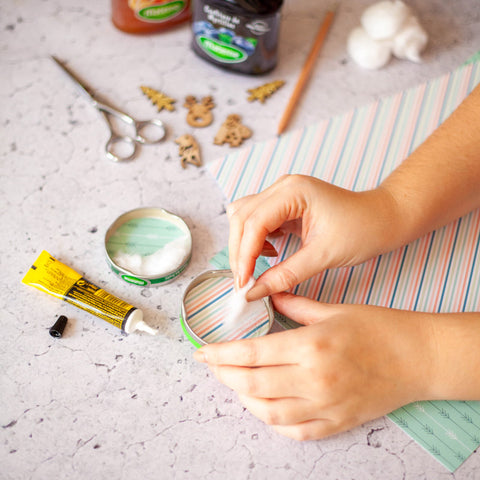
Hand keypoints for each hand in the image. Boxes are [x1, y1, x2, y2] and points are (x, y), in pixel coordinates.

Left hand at [194, 293, 435, 440]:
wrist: (418, 358)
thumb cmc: (378, 328)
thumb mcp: (334, 309)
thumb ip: (294, 305)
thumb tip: (267, 295)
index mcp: (312, 346)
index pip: (252, 354)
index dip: (222, 354)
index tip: (203, 352)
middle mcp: (315, 380)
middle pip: (252, 384)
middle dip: (225, 375)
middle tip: (213, 366)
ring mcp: (326, 406)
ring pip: (268, 412)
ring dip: (243, 398)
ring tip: (234, 383)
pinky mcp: (337, 423)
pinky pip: (295, 431)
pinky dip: (272, 421)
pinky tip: (264, 406)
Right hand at [227, 174, 398, 299]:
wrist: (384, 218)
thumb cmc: (362, 230)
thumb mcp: (323, 256)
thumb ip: (286, 274)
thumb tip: (255, 291)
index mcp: (293, 191)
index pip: (253, 223)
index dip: (244, 255)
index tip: (243, 283)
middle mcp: (283, 187)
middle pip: (242, 217)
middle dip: (239, 250)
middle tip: (245, 281)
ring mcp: (283, 193)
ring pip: (244, 216)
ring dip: (244, 243)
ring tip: (257, 267)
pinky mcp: (285, 204)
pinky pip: (257, 219)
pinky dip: (255, 239)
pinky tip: (271, 253)